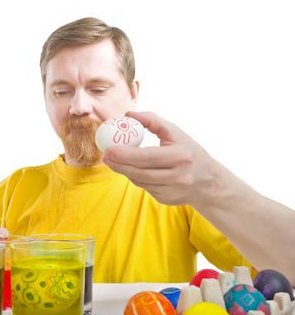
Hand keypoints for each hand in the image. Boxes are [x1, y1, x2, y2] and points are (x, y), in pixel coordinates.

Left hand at [102, 111, 223, 206]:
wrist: (208, 181)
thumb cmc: (188, 151)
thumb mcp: (176, 133)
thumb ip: (153, 121)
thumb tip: (128, 114)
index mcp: (181, 156)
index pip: (147, 157)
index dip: (125, 154)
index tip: (109, 149)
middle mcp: (178, 176)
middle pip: (140, 172)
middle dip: (118, 165)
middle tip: (105, 156)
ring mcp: (172, 191)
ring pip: (140, 181)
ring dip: (124, 171)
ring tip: (114, 161)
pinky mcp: (166, 200)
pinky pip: (144, 188)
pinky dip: (136, 178)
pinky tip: (133, 170)